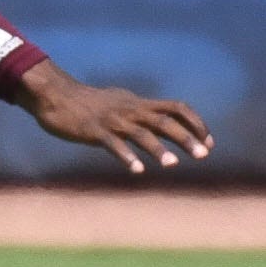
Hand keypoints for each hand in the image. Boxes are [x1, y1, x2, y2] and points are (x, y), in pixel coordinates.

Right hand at [17, 64, 213, 173]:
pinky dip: (126, 156)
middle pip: (164, 121)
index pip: (177, 107)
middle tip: (203, 155)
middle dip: (186, 137)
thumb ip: (143, 114)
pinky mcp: (93, 131)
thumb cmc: (90, 104)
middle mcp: (130, 110)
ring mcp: (112, 120)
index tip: (209, 142)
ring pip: (140, 132)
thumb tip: (167, 126)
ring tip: (172, 165)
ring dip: (157, 148)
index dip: (195, 123)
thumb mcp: (122, 104)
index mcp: (139, 104)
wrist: (56, 96)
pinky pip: (113, 144)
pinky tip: (137, 170)